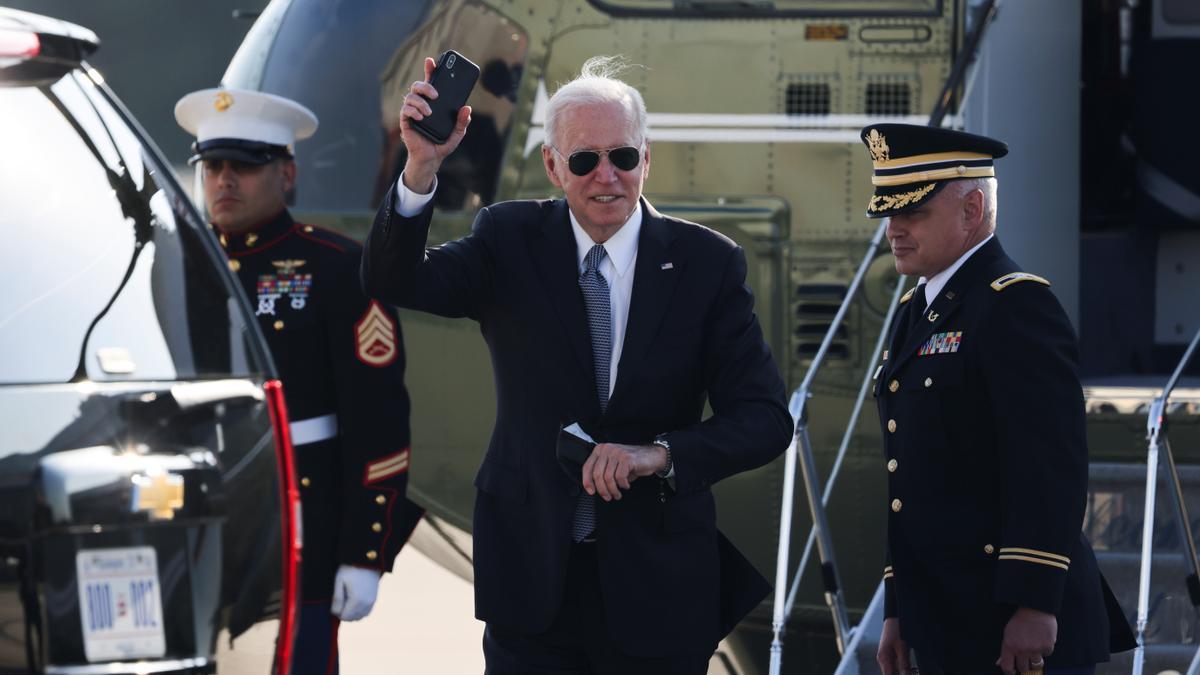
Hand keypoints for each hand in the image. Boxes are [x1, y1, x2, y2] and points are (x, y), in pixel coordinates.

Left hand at [330, 565, 381, 620]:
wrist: (368, 560)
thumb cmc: (351, 569)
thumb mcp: (339, 581)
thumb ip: (337, 599)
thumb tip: (335, 613)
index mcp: (356, 600)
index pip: (344, 617)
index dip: (337, 612)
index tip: (335, 601)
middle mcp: (366, 604)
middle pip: (352, 619)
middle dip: (344, 613)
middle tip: (341, 600)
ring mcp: (372, 602)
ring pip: (360, 617)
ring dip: (352, 613)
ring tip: (347, 600)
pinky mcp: (374, 599)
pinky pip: (367, 612)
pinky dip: (360, 611)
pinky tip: (355, 601)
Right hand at [399, 56, 471, 193]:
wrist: (431, 159)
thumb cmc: (441, 144)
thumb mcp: (457, 133)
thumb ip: (462, 121)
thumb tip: (466, 108)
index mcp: (432, 103)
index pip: (429, 82)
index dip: (429, 70)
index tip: (432, 60)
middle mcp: (420, 104)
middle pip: (417, 85)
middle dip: (425, 84)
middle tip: (436, 94)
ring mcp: (412, 112)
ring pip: (410, 96)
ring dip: (420, 102)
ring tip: (429, 112)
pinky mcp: (406, 121)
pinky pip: (405, 110)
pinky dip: (413, 111)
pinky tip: (421, 116)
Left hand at [581, 443, 667, 500]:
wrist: (652, 456)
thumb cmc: (631, 463)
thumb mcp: (613, 466)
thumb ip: (602, 472)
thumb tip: (593, 487)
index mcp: (600, 450)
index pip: (587, 467)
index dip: (587, 482)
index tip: (591, 492)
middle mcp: (607, 449)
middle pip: (597, 474)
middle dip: (602, 489)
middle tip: (607, 497)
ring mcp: (617, 452)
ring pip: (608, 477)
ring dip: (613, 490)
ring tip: (617, 494)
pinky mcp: (626, 458)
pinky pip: (620, 477)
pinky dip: (623, 485)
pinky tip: (626, 485)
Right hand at [877, 617, 912, 674]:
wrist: (895, 617)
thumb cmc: (897, 629)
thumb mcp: (902, 647)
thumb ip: (903, 664)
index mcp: (883, 658)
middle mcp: (882, 660)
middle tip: (914, 672)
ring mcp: (886, 658)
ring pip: (894, 672)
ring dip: (904, 673)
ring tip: (914, 671)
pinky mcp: (890, 655)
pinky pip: (896, 666)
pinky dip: (903, 669)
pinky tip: (912, 669)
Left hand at [996, 607, 1055, 673]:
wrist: (1035, 608)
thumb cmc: (1020, 620)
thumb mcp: (1008, 633)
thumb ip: (1005, 650)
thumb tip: (999, 663)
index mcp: (1009, 646)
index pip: (1007, 667)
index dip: (1010, 672)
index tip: (1013, 672)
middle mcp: (1022, 650)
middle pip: (1023, 668)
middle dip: (1024, 667)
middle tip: (1025, 662)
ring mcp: (1035, 649)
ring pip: (1036, 665)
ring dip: (1035, 661)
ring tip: (1034, 651)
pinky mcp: (1047, 646)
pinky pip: (1046, 655)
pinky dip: (1045, 650)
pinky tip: (1042, 640)